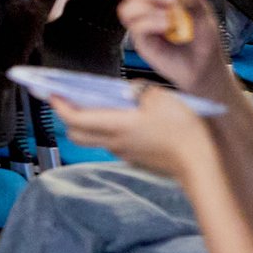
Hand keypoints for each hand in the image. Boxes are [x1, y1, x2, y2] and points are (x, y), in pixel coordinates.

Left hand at [54, 86, 211, 182]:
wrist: (200, 163)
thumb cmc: (181, 129)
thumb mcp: (159, 98)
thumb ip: (137, 90)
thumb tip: (126, 90)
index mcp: (115, 126)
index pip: (74, 118)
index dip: (59, 105)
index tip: (52, 93)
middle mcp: (114, 142)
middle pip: (76, 134)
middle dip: (68, 117)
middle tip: (71, 100)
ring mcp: (124, 153)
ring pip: (94, 139)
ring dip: (89, 124)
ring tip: (100, 105)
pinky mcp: (136, 158)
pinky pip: (113, 143)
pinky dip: (109, 130)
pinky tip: (124, 118)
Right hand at [110, 0, 226, 99]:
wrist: (205, 66)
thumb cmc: (203, 39)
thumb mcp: (203, 12)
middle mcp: (147, 8)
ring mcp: (143, 24)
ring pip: (127, 8)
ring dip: (149, 7)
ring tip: (170, 15)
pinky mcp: (142, 41)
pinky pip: (137, 27)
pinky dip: (152, 22)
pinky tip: (167, 26)